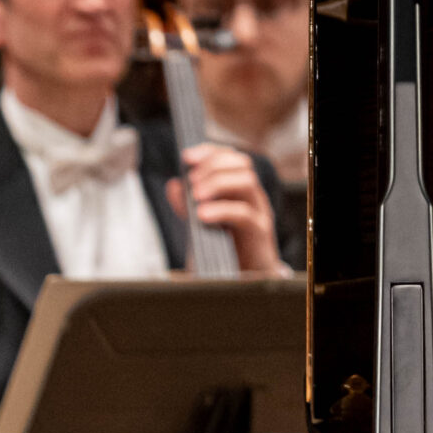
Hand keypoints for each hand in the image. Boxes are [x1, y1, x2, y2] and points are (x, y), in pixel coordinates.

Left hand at [171, 144, 282, 273]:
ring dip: (218, 182)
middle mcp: (252, 197)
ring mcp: (258, 212)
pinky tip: (202, 215)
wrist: (244, 280)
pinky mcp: (258, 232)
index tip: (186, 157)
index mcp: (239, 190)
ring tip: (196, 195)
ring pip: (246, 182)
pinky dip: (222, 210)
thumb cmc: (224, 249)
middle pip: (241, 165)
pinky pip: (244, 214)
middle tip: (191, 180)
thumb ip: (187, 205)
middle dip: (213, 166)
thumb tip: (174, 185)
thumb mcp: (201, 224)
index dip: (210, 152)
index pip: (231, 159)